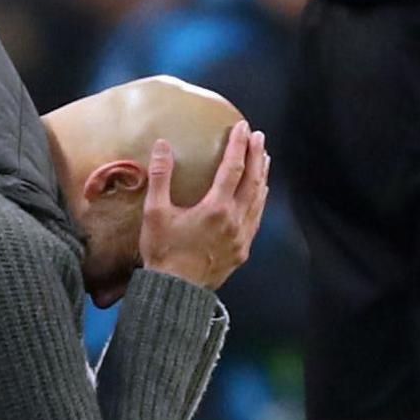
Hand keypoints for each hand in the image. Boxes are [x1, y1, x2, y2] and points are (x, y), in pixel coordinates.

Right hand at [141, 120, 269, 291]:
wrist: (175, 293)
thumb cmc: (162, 253)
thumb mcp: (155, 213)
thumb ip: (160, 177)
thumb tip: (162, 145)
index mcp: (216, 209)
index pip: (233, 168)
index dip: (238, 145)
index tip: (242, 126)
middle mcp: (234, 221)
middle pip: (253, 181)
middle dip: (256, 156)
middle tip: (258, 136)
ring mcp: (241, 238)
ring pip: (258, 200)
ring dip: (262, 176)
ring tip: (265, 159)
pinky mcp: (241, 252)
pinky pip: (256, 220)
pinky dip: (260, 201)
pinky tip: (260, 194)